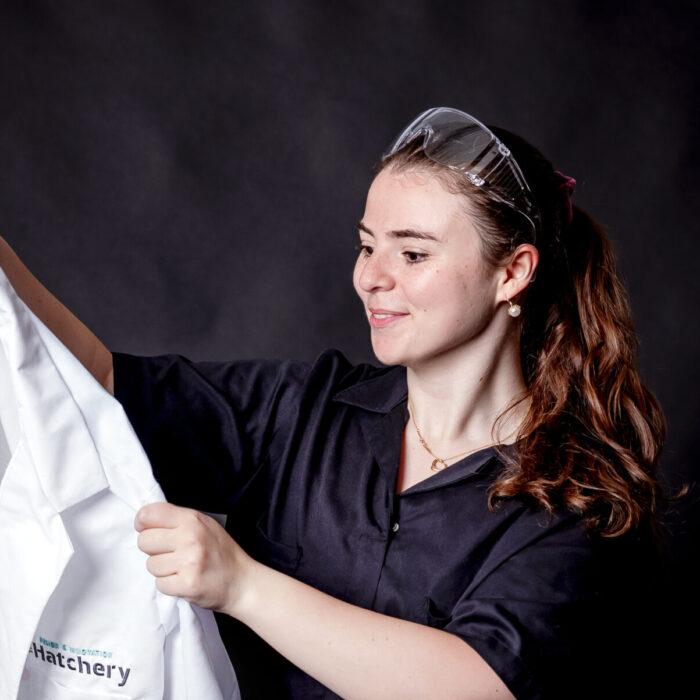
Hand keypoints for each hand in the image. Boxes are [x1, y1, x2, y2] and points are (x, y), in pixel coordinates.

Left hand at [134, 502, 250, 613]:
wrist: (241, 581)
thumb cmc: (220, 551)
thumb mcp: (204, 524)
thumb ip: (177, 519)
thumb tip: (144, 520)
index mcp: (192, 519)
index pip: (149, 514)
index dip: (143, 524)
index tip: (149, 530)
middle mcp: (190, 537)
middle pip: (144, 541)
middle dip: (153, 549)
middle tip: (171, 553)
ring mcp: (188, 561)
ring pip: (150, 565)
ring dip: (163, 569)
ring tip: (182, 567)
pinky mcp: (187, 584)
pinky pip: (159, 584)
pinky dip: (169, 585)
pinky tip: (184, 579)